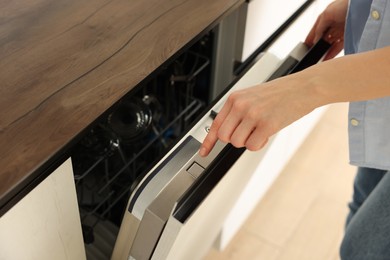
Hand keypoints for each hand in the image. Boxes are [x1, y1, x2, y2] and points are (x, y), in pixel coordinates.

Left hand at [199, 76, 316, 156]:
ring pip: (237, 143)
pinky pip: (252, 146)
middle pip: (225, 137)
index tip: (203, 152)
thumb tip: (227, 133)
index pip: (216, 124)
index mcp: (235, 98)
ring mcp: (253, 115)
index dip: (208, 142)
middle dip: (236, 139)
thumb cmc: (280, 93)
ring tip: (261, 129)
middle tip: (249, 132)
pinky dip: (259, 144)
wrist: (304, 87)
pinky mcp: (267, 124)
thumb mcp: (252, 96)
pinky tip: (268, 132)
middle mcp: (241, 105)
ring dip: (249, 141)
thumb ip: (237, 112)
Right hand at [305, 0, 347, 59]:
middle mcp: (333, 24)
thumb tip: (315, 40)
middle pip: (322, 39)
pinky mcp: (348, 37)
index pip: (315, 31)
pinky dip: (331, 53)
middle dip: (317, 46)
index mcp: (326, 18)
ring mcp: (340, 31)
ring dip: (324, 51)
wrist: (365, 6)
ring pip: (329, 44)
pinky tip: (326, 59)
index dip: (310, 39)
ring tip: (318, 59)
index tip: (305, 47)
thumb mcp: (327, 14)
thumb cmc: (346, 5)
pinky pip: (337, 47)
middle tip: (311, 55)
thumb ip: (319, 27)